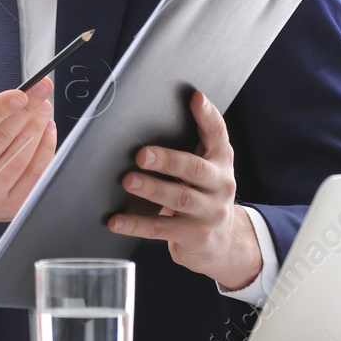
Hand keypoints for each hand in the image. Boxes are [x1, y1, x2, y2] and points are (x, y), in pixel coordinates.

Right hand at [0, 77, 56, 262]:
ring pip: (21, 157)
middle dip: (27, 110)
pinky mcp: (11, 207)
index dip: (1, 107)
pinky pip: (35, 176)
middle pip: (3, 138)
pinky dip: (46, 150)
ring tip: (44, 108)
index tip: (21, 93)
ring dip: (38, 128)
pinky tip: (48, 131)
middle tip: (41, 90)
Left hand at [107, 90, 260, 291]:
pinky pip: (162, 229)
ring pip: (179, 198)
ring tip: (128, 181)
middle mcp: (221, 185)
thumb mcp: (204, 170)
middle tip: (142, 155)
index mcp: (220, 161)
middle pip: (195, 169)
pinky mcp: (197, 236)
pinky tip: (116, 221)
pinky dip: (137, 224)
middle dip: (168, 160)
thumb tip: (144, 120)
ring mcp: (211, 212)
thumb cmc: (203, 195)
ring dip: (152, 189)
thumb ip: (189, 148)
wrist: (224, 243)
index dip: (208, 116)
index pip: (218, 134)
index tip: (196, 97)